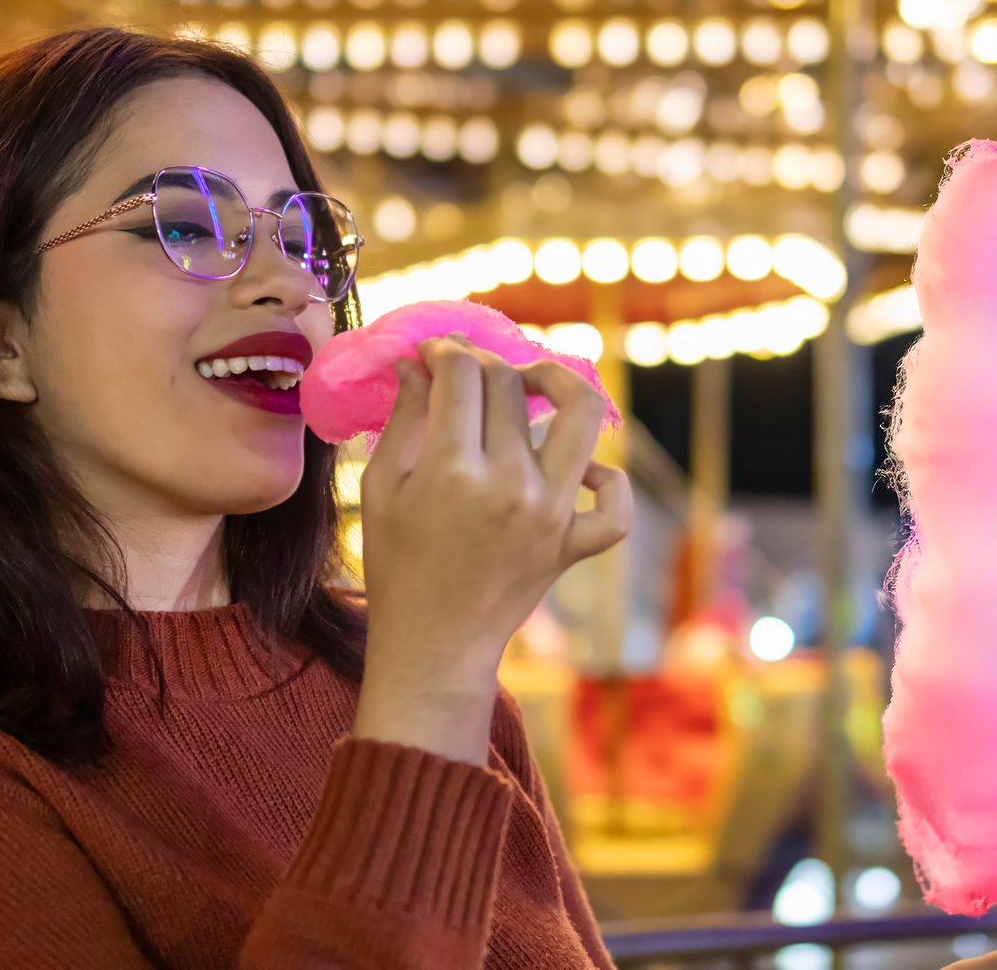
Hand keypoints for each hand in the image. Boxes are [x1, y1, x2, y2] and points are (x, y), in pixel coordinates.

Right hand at [352, 334, 630, 761]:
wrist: (434, 646)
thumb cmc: (396, 567)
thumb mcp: (381, 490)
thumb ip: (401, 420)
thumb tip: (413, 364)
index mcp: (452, 471)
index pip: (462, 374)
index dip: (445, 350)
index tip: (434, 353)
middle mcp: (510, 485)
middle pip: (510, 386)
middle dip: (483, 362)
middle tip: (464, 370)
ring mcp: (550, 515)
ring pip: (583, 416)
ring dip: (562, 382)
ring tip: (534, 383)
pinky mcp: (574, 545)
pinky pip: (615, 504)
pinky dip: (608, 481)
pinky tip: (580, 471)